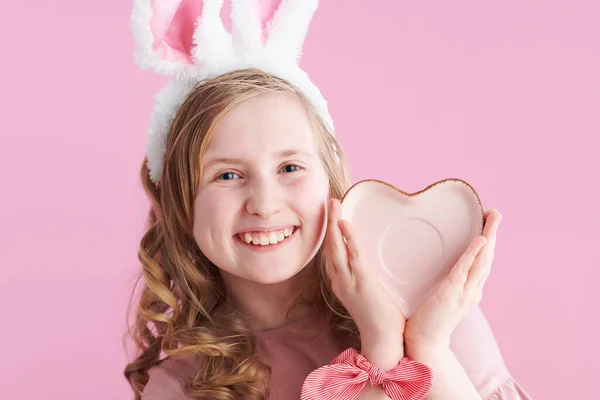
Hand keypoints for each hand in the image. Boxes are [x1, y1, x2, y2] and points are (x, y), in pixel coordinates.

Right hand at [325, 199, 404, 357]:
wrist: (383, 339)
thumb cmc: (380, 318)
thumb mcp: (367, 293)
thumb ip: (365, 276)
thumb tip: (369, 261)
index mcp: (341, 281)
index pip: (331, 252)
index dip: (329, 232)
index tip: (331, 214)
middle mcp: (340, 280)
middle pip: (329, 246)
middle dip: (328, 222)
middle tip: (330, 201)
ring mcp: (349, 281)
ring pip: (336, 248)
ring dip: (334, 224)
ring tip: (334, 204)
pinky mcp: (363, 283)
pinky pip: (353, 257)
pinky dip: (347, 239)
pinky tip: (345, 225)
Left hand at [405, 209, 501, 349]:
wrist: (425, 344)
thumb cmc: (427, 322)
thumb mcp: (442, 299)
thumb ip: (446, 284)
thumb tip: (439, 268)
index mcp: (471, 291)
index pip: (483, 263)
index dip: (488, 242)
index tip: (489, 224)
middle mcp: (472, 291)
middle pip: (488, 258)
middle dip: (493, 233)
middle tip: (496, 213)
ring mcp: (464, 293)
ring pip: (481, 261)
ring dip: (488, 237)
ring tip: (492, 218)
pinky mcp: (451, 294)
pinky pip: (464, 270)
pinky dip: (473, 253)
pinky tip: (480, 240)